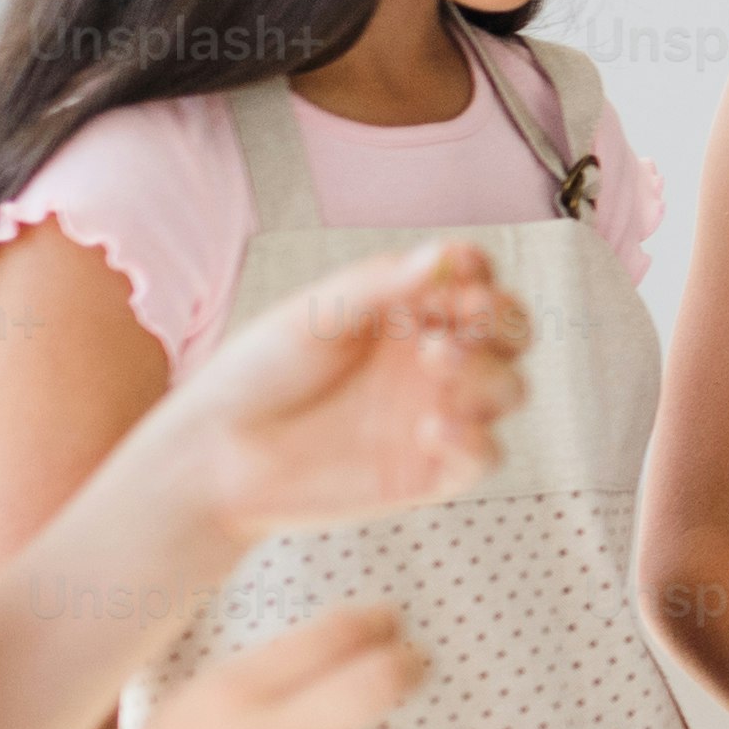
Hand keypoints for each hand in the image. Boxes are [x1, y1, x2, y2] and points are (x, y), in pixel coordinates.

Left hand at [157, 243, 534, 543]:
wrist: (217, 456)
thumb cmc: (257, 375)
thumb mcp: (316, 315)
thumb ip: (384, 286)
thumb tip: (449, 255)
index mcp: (408, 315)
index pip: (476, 284)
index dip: (483, 274)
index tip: (464, 272)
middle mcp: (429, 361)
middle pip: (511, 334)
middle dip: (501, 322)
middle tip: (462, 323)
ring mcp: (436, 415)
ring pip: (509, 389)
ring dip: (488, 374)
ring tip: (437, 372)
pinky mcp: (430, 473)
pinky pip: (486, 455)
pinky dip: (475, 439)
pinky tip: (431, 428)